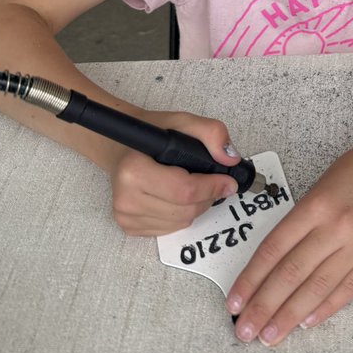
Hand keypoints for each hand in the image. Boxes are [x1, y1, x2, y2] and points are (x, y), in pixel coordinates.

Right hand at [109, 110, 241, 235]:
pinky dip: (182, 215)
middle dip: (207, 197)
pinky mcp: (128, 228)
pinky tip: (178, 197)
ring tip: (194, 186)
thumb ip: (212, 133)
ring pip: (180, 223)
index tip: (228, 181)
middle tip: (213, 182)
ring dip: (196, 207)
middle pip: (185, 210)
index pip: (183, 190)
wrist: (122, 147)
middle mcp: (125, 197)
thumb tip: (230, 159)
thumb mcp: (185, 122)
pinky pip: (170, 230)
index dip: (212, 187)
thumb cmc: (153, 134)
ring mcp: (125, 216)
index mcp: (134, 170)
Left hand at [225, 138, 352, 345]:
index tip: (234, 303)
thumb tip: (272, 266)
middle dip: (264, 306)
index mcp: (315, 205)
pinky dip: (326, 308)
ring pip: (318, 287)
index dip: (251, 280)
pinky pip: (348, 289)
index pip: (274, 249)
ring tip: (270, 336)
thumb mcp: (319, 188)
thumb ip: (299, 224)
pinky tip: (306, 323)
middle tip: (245, 331)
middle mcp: (336, 226)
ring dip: (290, 316)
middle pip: (292, 273)